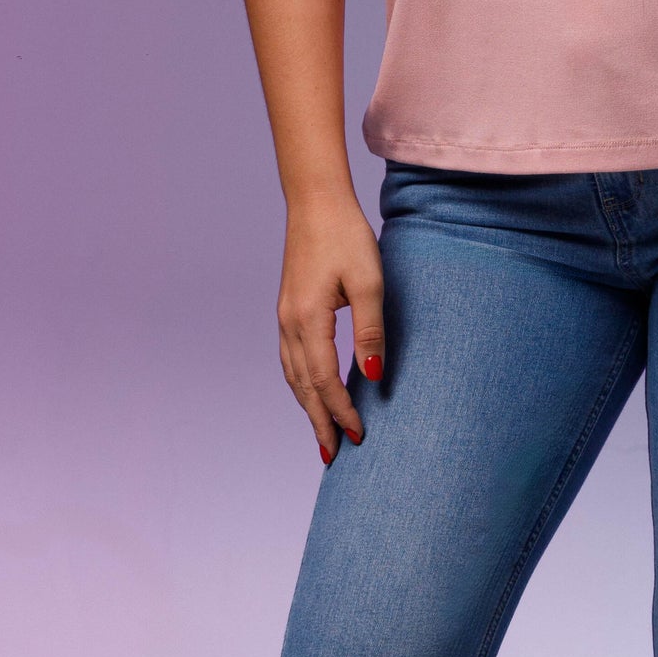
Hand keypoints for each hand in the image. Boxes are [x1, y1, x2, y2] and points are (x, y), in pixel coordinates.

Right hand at [277, 192, 386, 461]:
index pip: (325, 382)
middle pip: (303, 387)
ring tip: (322, 432)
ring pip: (293, 375)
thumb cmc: (346, 236)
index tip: (360, 436)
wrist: (316, 201)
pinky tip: (310, 390)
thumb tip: (372, 375)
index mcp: (308, 321)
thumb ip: (370, 330)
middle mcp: (289, 324)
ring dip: (307, 406)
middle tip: (334, 455)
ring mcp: (285, 316)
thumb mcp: (369, 281)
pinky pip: (290, 358)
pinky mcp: (288, 307)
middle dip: (319, 422)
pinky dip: (300, 382)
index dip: (342, 411)